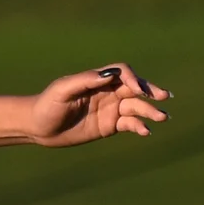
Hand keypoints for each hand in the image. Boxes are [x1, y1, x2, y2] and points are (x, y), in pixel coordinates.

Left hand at [29, 65, 168, 145]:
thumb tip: (107, 76)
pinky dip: (139, 126)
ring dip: (149, 111)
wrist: (39, 128)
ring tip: (162, 117)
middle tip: (164, 96)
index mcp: (97, 80)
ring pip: (136, 107)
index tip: (136, 90)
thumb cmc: (47, 105)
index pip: (123, 73)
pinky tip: (145, 131)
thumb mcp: (62, 90)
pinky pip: (129, 124)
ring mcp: (110, 109)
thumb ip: (84, 80)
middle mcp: (107, 92)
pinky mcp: (109, 125)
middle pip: (135, 88)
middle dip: (150, 91)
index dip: (132, 79)